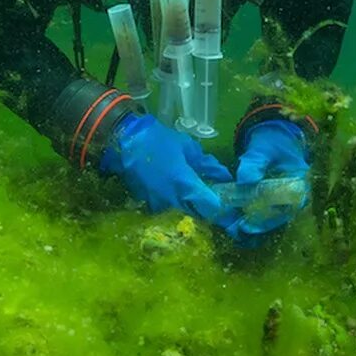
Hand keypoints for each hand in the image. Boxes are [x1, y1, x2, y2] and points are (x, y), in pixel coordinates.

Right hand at [99, 113, 233, 225]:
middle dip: (208, 210)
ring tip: (197, 196)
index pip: (211, 206)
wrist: (126, 141)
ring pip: (183, 214)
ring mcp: (159, 205)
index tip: (229, 203)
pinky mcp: (148, 205)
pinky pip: (168, 210)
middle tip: (214, 200)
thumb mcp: (188, 148)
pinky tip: (177, 194)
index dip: (222, 207)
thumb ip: (207, 165)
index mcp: (185, 184)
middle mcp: (173, 200)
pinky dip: (176, 205)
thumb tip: (224, 176)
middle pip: (199, 215)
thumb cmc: (160, 141)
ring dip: (192, 208)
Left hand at [230, 119, 310, 240]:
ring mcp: (285, 198)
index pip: (289, 206)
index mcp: (300, 183)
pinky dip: (253, 217)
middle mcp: (296, 195)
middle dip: (260, 224)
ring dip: (256, 224)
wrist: (272, 137)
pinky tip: (238, 221)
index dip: (271, 218)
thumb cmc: (272, 141)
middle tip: (240, 228)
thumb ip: (255, 163)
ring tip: (236, 227)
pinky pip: (265, 212)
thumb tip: (245, 179)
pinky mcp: (274, 200)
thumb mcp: (263, 149)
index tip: (251, 223)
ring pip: (272, 217)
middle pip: (280, 216)